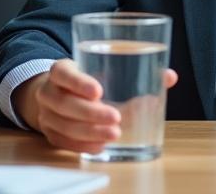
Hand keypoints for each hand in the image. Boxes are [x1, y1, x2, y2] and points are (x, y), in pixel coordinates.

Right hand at [13, 59, 178, 153]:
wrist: (57, 94)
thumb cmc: (88, 80)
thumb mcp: (103, 69)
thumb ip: (136, 71)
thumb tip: (169, 77)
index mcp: (61, 70)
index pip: (64, 73)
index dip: (79, 82)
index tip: (99, 91)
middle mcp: (49, 91)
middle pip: (64, 103)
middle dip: (90, 113)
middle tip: (116, 117)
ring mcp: (46, 114)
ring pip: (64, 125)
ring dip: (89, 132)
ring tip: (114, 134)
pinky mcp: (50, 133)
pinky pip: (64, 142)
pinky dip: (82, 145)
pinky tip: (100, 146)